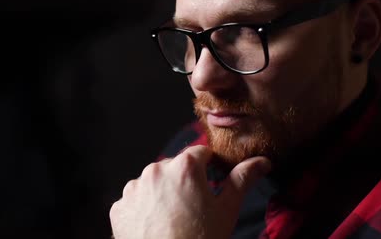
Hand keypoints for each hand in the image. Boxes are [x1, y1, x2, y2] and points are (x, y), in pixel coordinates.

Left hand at [109, 145, 270, 238]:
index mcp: (184, 166)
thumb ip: (241, 180)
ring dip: (163, 193)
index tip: (212, 184)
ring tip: (174, 218)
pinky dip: (144, 209)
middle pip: (175, 167)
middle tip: (194, 207)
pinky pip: (135, 200)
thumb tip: (261, 162)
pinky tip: (156, 226)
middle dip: (184, 181)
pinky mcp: (119, 207)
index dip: (209, 167)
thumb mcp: (226, 210)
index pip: (201, 153)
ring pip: (153, 182)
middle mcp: (155, 170)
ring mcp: (134, 188)